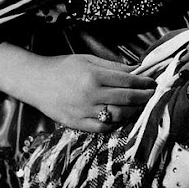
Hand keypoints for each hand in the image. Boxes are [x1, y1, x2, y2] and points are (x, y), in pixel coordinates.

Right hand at [29, 54, 156, 132]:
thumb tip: (135, 69)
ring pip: (118, 116)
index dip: (144, 82)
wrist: (35, 82)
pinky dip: (116, 124)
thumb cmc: (62, 67)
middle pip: (127, 99)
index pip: (127, 80)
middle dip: (144, 97)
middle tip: (153, 95)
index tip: (153, 82)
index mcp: (93, 76)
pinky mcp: (77, 124)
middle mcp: (90, 95)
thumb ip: (112, 66)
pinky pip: (103, 128)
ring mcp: (84, 112)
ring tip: (140, 107)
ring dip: (133, 112)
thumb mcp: (87, 59)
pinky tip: (122, 118)